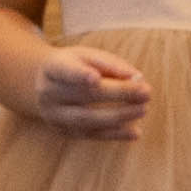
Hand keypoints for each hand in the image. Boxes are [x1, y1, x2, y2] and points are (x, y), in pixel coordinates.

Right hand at [32, 44, 153, 140]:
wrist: (44, 84)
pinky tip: (135, 132)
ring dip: (118, 116)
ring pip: (87, 119)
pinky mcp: (63, 131)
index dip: (79, 75)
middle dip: (118, 94)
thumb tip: (137, 79)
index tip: (94, 77)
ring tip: (143, 110)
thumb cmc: (76, 65)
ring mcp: (54, 115)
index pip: (65, 71)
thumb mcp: (89, 56)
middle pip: (84, 96)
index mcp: (53, 68)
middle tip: (146, 92)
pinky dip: (114, 134)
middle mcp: (48, 93)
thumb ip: (112, 65)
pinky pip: (90, 135)